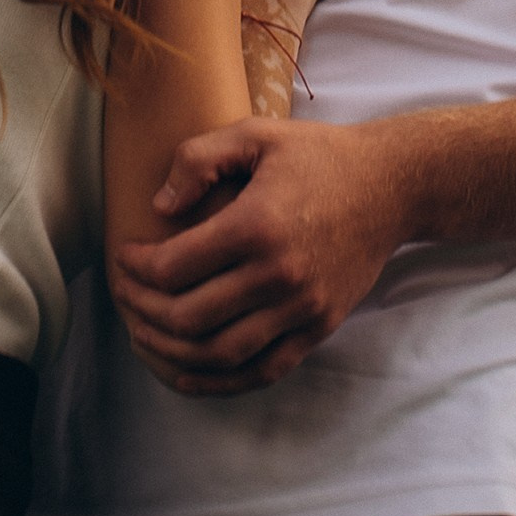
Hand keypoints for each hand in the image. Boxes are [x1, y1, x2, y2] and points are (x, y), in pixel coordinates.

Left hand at [111, 114, 410, 394]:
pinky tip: (187, 371)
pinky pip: (261, 371)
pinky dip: (218, 381)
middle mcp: (278, 275)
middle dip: (143, 310)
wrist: (391, 187)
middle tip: (124, 294)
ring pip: (219, 354)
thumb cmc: (320, 156)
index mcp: (257, 225)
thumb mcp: (257, 133)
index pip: (175, 267)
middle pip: (189, 317)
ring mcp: (301, 309)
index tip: (124, 256)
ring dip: (170, 351)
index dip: (137, 268)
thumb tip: (158, 206)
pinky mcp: (318, 328)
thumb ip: (200, 159)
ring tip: (143, 333)